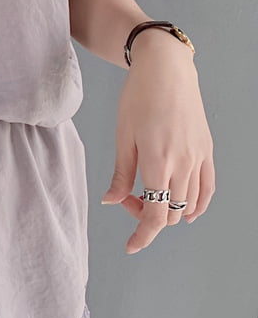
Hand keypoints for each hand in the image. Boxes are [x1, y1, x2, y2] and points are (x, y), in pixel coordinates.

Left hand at [101, 33, 214, 253]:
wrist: (166, 71)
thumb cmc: (138, 98)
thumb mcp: (122, 136)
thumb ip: (121, 173)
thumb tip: (112, 201)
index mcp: (157, 162)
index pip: (154, 215)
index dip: (142, 236)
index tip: (130, 247)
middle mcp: (183, 165)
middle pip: (169, 213)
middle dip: (146, 216)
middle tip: (127, 196)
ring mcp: (198, 158)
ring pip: (189, 204)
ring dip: (167, 210)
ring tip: (146, 194)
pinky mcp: (207, 151)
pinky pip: (207, 188)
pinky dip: (196, 204)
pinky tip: (184, 207)